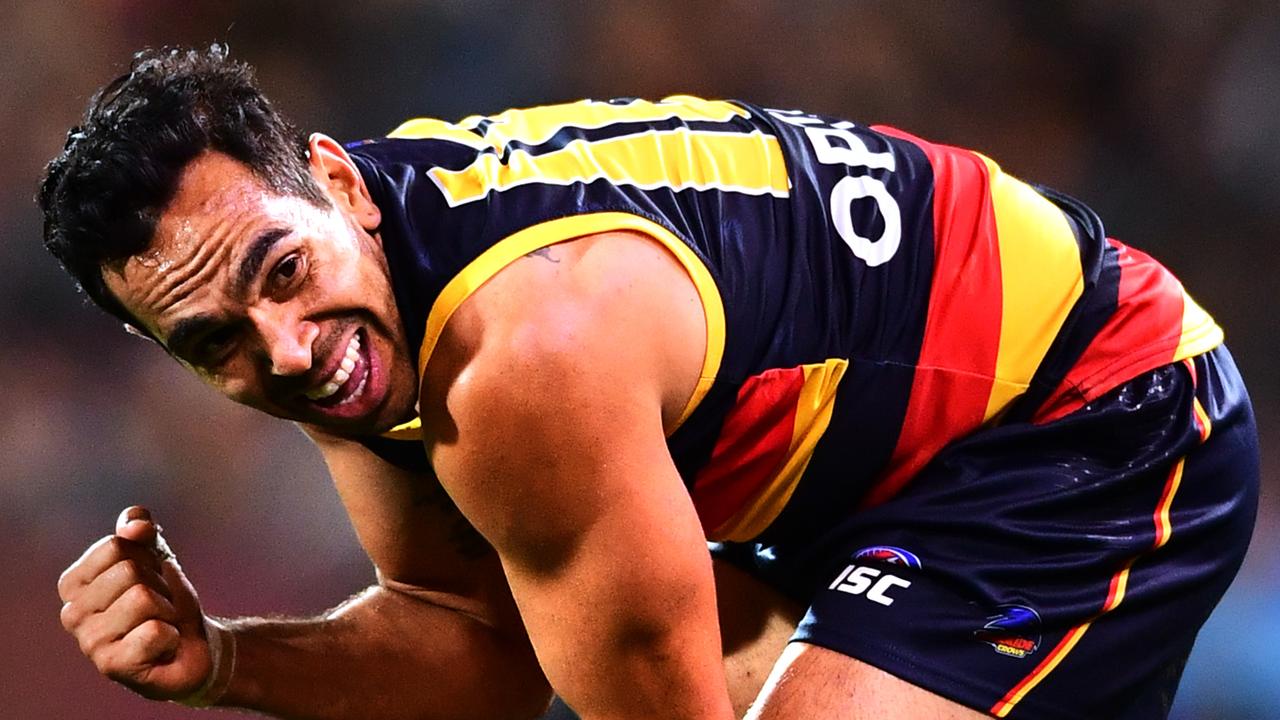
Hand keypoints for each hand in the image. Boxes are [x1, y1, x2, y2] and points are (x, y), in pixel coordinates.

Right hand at [58, 507, 215, 700]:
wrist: (192, 646)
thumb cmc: (166, 599)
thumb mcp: (156, 556)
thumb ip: (142, 531)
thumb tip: (134, 525)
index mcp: (73, 583)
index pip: (116, 545)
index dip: (148, 558)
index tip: (150, 579)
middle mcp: (71, 613)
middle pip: (130, 570)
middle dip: (159, 585)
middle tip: (159, 606)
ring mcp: (89, 642)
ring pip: (142, 599)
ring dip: (167, 610)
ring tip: (160, 625)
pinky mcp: (112, 666)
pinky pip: (154, 631)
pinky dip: (170, 635)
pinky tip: (162, 647)